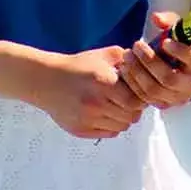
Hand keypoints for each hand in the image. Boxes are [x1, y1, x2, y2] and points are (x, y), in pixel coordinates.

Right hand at [17, 44, 148, 139]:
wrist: (45, 80)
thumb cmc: (76, 67)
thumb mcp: (100, 55)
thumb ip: (124, 57)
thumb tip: (145, 64)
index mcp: (103, 83)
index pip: (136, 101)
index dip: (140, 98)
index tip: (136, 92)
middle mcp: (96, 103)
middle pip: (131, 116)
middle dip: (133, 109)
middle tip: (128, 101)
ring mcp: (87, 119)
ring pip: (121, 127)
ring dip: (123, 118)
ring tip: (115, 107)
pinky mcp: (80, 130)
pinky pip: (108, 134)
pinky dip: (111, 126)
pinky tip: (104, 114)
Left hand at [117, 11, 190, 110]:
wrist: (190, 66)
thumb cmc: (183, 44)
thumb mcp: (180, 29)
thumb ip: (170, 21)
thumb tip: (156, 17)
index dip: (179, 51)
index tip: (165, 41)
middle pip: (169, 78)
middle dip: (148, 61)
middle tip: (136, 45)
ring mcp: (178, 96)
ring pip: (155, 90)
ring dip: (136, 73)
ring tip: (127, 56)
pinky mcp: (164, 104)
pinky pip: (145, 99)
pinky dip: (132, 84)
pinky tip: (124, 69)